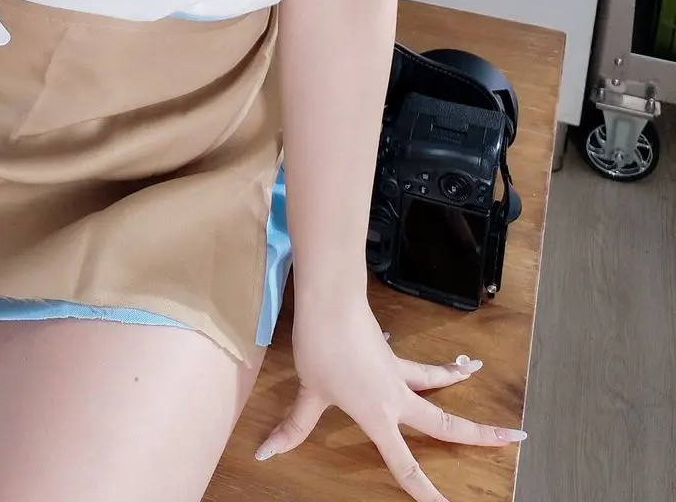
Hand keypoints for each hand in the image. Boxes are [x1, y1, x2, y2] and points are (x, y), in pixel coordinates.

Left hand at [256, 301, 525, 501]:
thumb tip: (265, 452)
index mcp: (379, 417)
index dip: (425, 492)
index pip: (405, 464)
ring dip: (458, 381)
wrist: (330, 301)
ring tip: (478, 371)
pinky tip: (442, 358)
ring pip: (436, 384)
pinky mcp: (389, 352)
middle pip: (446, 423)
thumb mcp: (308, 391)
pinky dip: (435, 365)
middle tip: (517, 436)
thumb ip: (294, 426)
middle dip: (482, 434)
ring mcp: (396, 372)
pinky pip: (416, 365)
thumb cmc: (320, 348)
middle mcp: (397, 398)